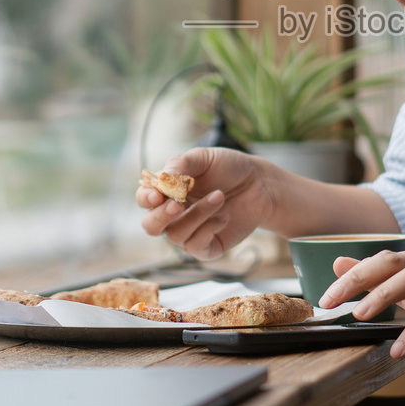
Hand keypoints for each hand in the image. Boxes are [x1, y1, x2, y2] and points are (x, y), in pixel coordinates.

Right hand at [137, 147, 276, 259]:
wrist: (260, 184)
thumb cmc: (229, 168)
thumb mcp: (205, 158)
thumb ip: (182, 163)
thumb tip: (163, 175)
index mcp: (168, 191)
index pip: (145, 199)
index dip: (146, 198)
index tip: (158, 194)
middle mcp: (174, 215)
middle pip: (151, 225)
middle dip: (161, 216)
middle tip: (178, 205)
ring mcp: (189, 232)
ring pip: (176, 234)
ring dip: (198, 214)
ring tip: (220, 196)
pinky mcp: (207, 247)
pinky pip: (196, 246)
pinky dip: (209, 229)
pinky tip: (224, 216)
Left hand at [319, 248, 404, 359]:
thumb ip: (382, 278)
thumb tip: (340, 265)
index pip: (379, 260)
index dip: (350, 275)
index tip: (324, 297)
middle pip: (389, 261)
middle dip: (356, 279)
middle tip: (331, 302)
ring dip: (382, 297)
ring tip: (359, 316)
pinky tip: (398, 350)